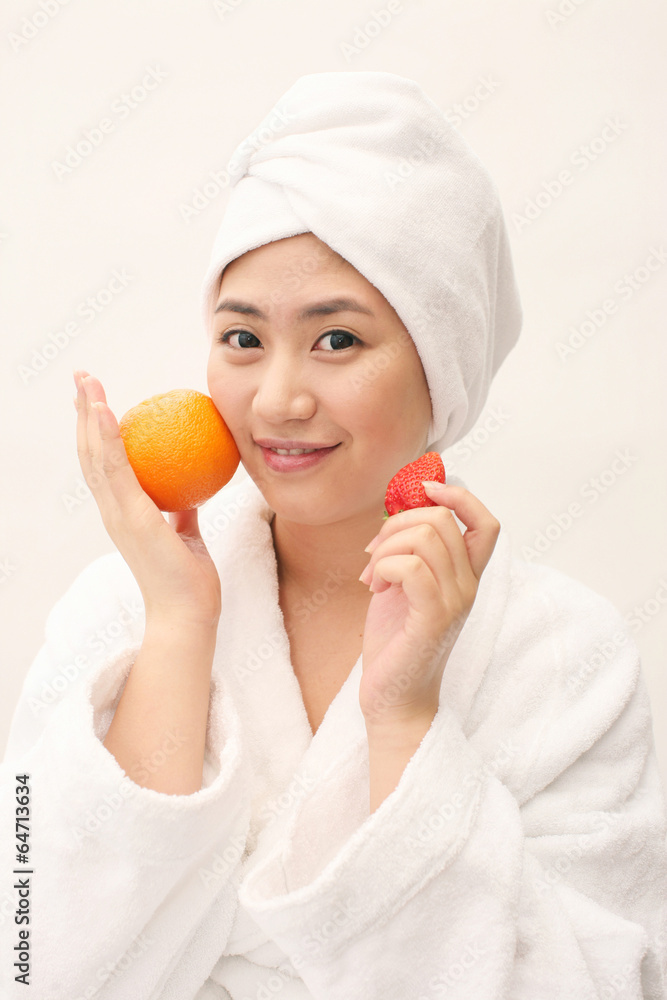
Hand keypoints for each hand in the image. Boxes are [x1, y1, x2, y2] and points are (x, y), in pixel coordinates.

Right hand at [74, 370, 221, 625]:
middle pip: (89, 452)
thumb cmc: (188, 580)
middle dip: (83, 412)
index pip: (102, 463)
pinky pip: (117, 471)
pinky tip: (106, 410)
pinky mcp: (131, 519)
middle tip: (81, 377)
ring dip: (88, 415)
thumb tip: (190, 489)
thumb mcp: (186, 534)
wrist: (188, 615)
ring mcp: (118, 515)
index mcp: (123, 514)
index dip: (94, 430)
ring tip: (86, 383)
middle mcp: (112, 512)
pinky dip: (107, 439)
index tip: (94, 399)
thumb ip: (182, 510)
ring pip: (95, 456)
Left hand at [358, 482, 499, 728]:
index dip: (458, 496)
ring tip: (373, 574)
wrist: (393, 697)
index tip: (423, 491)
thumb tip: (402, 503)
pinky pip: (411, 567)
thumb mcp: (403, 581)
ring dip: (385, 547)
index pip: (486, 521)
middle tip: (373, 552)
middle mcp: (468, 586)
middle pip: (441, 520)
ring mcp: (454, 603)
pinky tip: (374, 586)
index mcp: (465, 575)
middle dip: (395, 523)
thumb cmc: (395, 640)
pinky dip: (384, 566)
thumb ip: (411, 546)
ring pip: (423, 537)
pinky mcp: (433, 619)